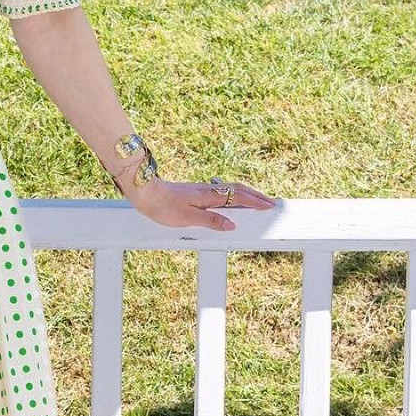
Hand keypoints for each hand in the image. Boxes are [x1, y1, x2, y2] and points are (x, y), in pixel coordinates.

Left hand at [120, 171, 276, 231]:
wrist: (144, 192)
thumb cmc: (162, 206)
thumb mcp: (187, 218)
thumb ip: (211, 221)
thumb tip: (232, 225)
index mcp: (208, 196)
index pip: (238, 198)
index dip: (255, 202)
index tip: (270, 206)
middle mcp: (208, 191)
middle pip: (238, 191)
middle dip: (256, 196)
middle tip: (271, 203)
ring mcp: (202, 190)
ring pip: (230, 190)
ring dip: (246, 194)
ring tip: (258, 200)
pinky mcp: (196, 192)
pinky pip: (221, 192)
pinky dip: (233, 195)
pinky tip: (232, 199)